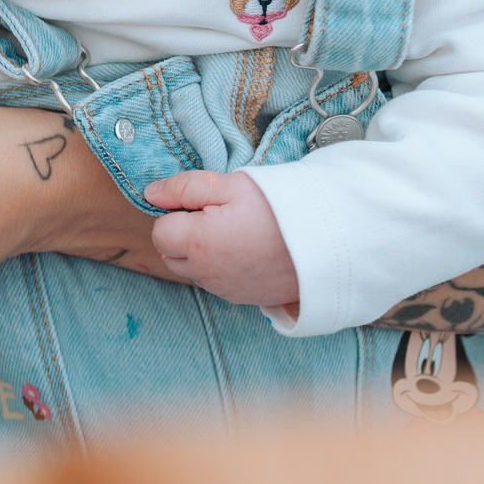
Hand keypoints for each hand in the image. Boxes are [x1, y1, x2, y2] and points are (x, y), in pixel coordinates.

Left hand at [144, 171, 298, 309]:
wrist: (333, 241)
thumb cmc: (283, 207)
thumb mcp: (234, 185)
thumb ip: (186, 188)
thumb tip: (151, 194)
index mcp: (197, 243)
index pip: (160, 231)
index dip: (178, 213)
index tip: (205, 205)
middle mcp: (205, 272)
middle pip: (171, 254)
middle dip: (185, 235)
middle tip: (221, 217)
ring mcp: (224, 289)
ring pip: (193, 271)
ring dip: (202, 254)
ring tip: (238, 233)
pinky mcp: (243, 298)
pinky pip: (217, 283)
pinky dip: (222, 268)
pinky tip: (248, 251)